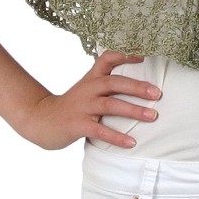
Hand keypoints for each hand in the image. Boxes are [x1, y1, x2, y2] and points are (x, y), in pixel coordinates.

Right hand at [17, 50, 160, 149]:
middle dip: (137, 87)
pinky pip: (100, 131)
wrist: (40, 119)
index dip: (125, 55)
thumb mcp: (87, 88)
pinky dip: (117, 137)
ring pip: (110, 105)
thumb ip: (106, 83)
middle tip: (158, 93)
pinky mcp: (78, 125)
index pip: (107, 59)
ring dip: (133, 110)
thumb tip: (139, 83)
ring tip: (153, 116)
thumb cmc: (72, 105)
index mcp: (91, 78)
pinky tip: (131, 143)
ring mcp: (82, 107)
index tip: (144, 56)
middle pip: (114, 82)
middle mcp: (88, 89)